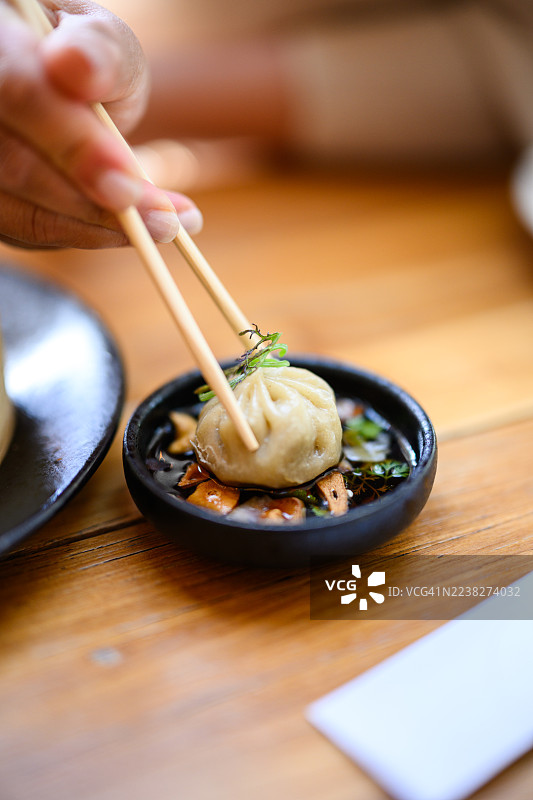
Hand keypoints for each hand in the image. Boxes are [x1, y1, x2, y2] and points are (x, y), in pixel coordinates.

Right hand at [0, 1, 201, 248]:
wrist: (60, 84)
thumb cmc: (85, 59)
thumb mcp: (105, 41)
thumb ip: (101, 51)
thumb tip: (81, 69)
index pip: (20, 91)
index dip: (75, 144)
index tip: (131, 185)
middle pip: (15, 166)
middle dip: (96, 203)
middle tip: (167, 221)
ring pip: (20, 213)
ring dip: (97, 229)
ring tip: (165, 226)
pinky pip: (28, 233)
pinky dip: (84, 235)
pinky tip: (132, 227)